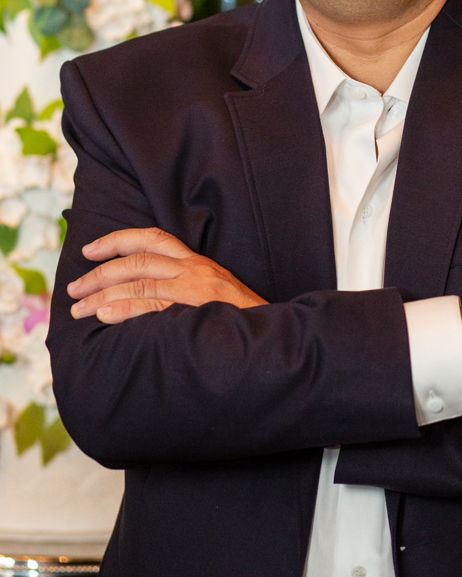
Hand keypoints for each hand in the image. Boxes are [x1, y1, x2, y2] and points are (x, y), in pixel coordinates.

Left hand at [68, 227, 266, 323]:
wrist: (273, 337)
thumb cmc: (240, 321)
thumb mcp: (213, 296)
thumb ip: (184, 290)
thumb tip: (143, 298)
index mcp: (198, 263)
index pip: (153, 239)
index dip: (118, 240)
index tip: (90, 250)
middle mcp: (195, 269)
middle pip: (137, 260)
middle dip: (99, 273)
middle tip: (73, 289)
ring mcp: (195, 288)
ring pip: (138, 281)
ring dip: (102, 295)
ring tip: (79, 310)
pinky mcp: (195, 308)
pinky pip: (151, 304)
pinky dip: (124, 308)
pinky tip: (104, 316)